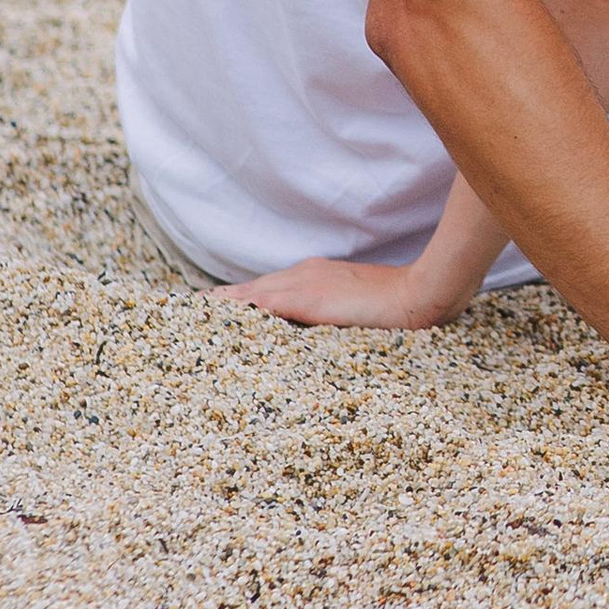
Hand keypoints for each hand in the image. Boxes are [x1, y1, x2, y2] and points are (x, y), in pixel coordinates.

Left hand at [210, 257, 467, 330]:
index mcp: (315, 278)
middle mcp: (303, 275)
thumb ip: (337, 316)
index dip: (240, 301)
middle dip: (221, 304)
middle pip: (251, 289)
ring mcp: (302, 283)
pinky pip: (257, 302)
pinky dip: (234, 307)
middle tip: (187, 317)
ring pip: (249, 293)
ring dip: (221, 305)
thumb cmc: (401, 304)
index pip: (268, 290)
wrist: (421, 293)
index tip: (212, 311)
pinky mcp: (304, 298)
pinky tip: (212, 316)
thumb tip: (323, 333)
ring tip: (189, 316)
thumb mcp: (362, 311)